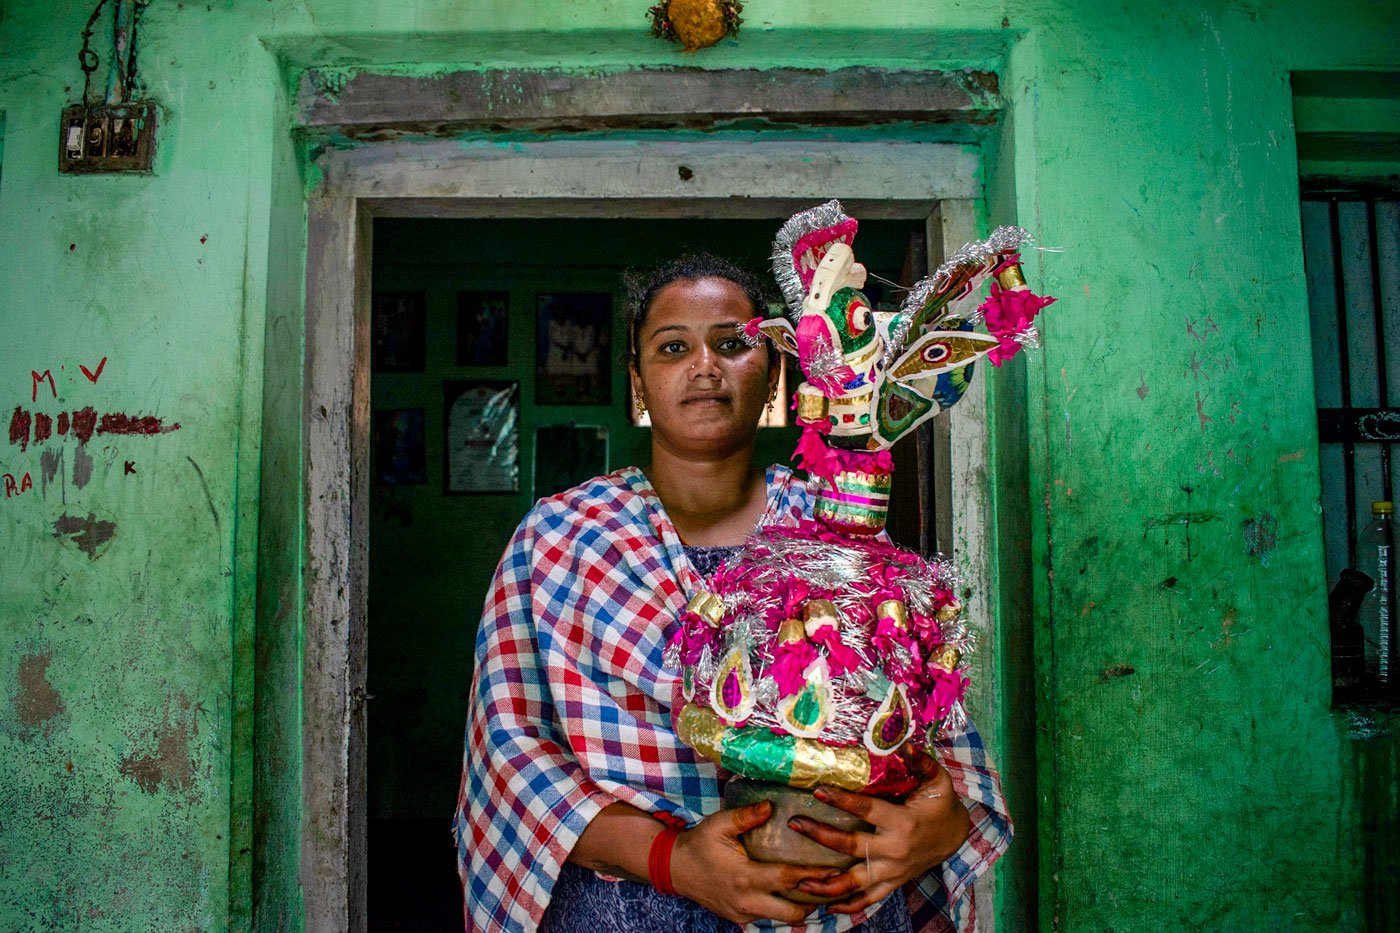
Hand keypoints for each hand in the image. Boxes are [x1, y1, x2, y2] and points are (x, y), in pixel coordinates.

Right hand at [670, 800, 840, 925]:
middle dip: (817, 901)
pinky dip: (784, 908)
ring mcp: (743, 913)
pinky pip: (768, 917)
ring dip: (802, 907)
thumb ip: (746, 816)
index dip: (815, 875)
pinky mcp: (740, 918)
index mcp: (744, 877)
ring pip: (783, 919)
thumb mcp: (719, 824)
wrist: (675, 868)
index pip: (788, 879)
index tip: (836, 869)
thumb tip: (772, 806)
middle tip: (835, 886)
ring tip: (820, 891)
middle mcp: (747, 901)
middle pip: (793, 912)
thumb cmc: (699, 843)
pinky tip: (795, 894)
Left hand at [785, 758, 970, 913]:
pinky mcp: (893, 882)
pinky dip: (848, 905)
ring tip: (800, 879)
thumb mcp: (937, 780)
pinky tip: (824, 905)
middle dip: (821, 835)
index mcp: (903, 823)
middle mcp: (895, 850)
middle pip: (852, 846)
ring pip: (856, 882)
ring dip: (827, 884)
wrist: (955, 836)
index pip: (867, 810)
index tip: (818, 791)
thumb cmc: (941, 804)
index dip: (842, 800)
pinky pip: (868, 899)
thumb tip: (905, 744)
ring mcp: (893, 871)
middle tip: (795, 824)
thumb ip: (921, 763)